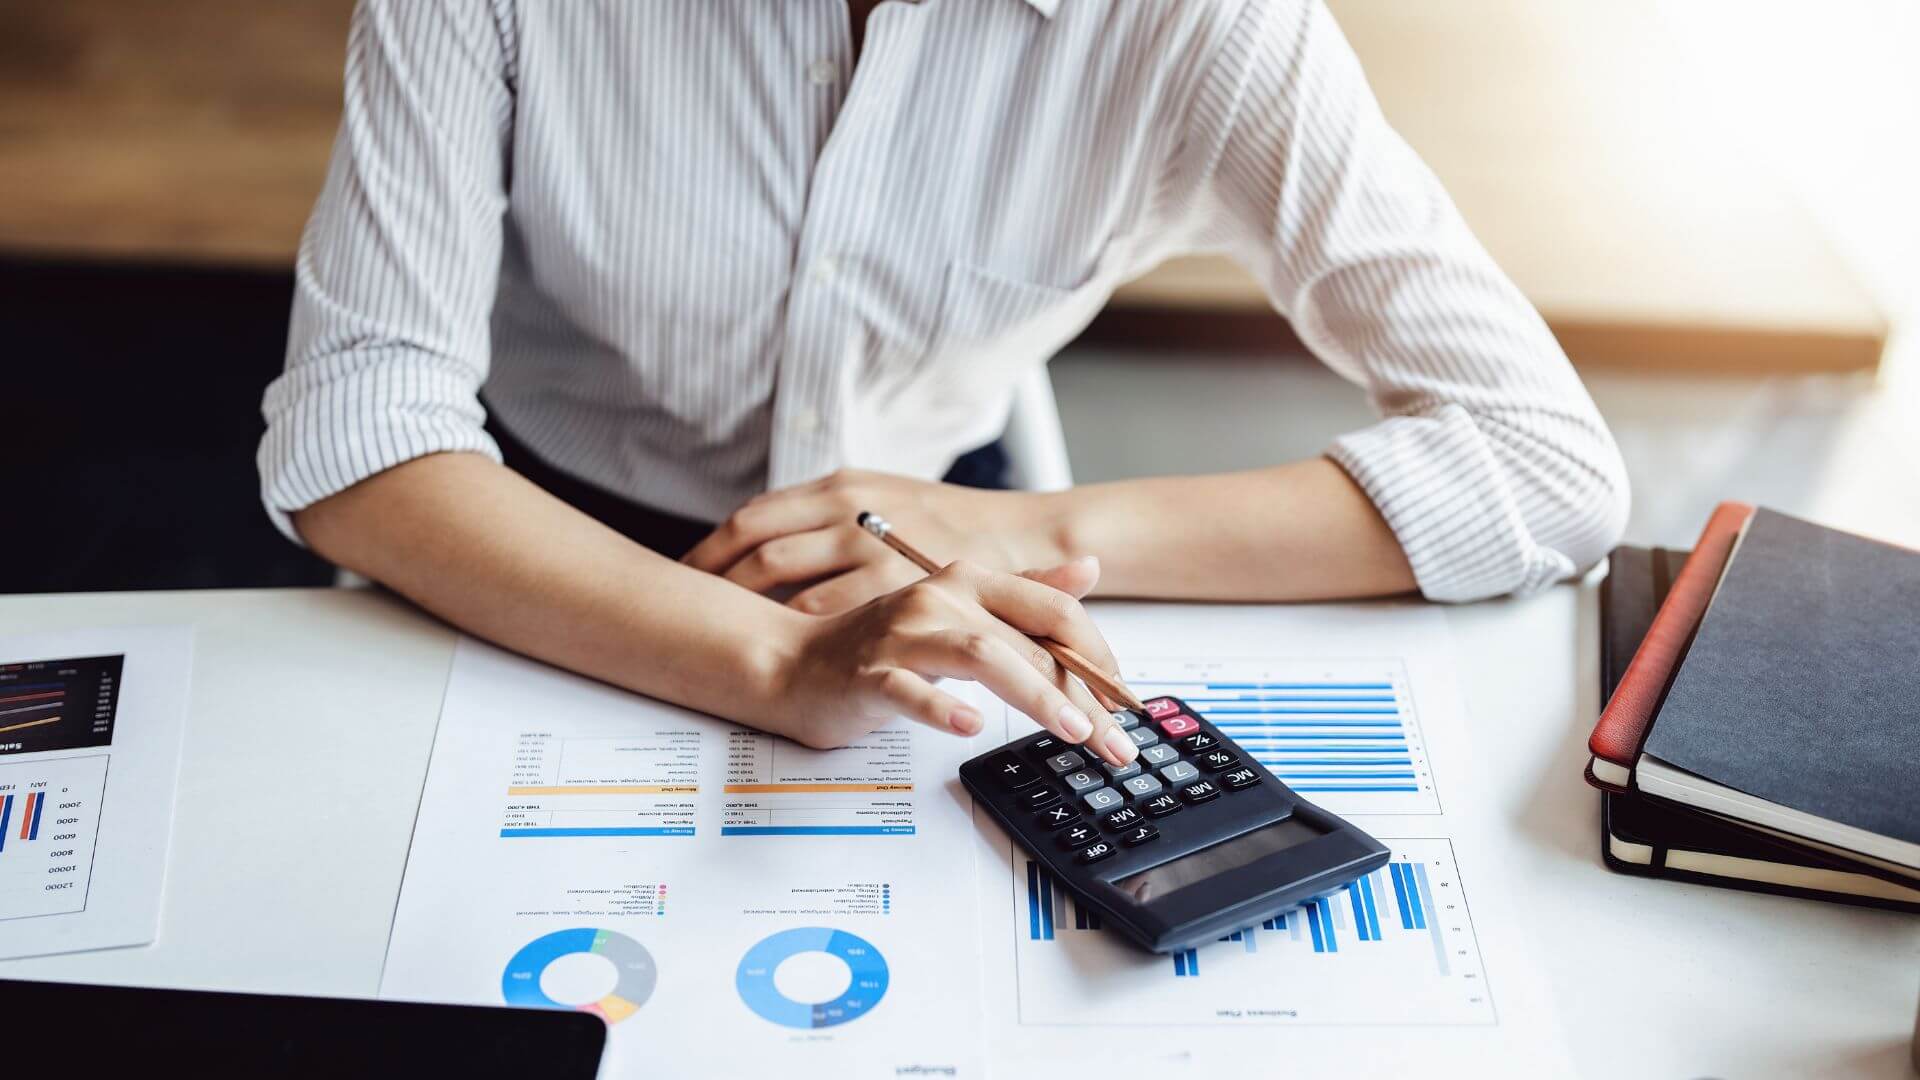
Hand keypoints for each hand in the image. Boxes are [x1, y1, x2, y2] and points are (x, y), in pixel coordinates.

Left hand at [683, 469, 1064, 614]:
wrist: (1024, 535)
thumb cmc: (954, 525)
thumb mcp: (886, 498)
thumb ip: (831, 514)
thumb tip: (772, 535)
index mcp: (841, 487)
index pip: (753, 516)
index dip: (710, 548)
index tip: (681, 572)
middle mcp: (848, 510)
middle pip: (755, 546)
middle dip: (711, 581)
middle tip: (684, 611)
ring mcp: (868, 546)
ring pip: (782, 578)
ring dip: (743, 608)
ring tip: (716, 636)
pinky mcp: (890, 584)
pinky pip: (825, 611)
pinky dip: (792, 630)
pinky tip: (777, 652)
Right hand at [756, 558, 1138, 766]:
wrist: (792, 662)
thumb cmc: (881, 644)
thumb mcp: (960, 611)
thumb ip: (1025, 593)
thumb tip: (1090, 569)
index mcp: (969, 581)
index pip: (1054, 610)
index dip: (1098, 656)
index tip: (1123, 702)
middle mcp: (940, 598)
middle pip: (1029, 643)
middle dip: (1082, 696)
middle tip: (1114, 741)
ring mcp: (903, 635)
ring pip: (982, 656)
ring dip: (1034, 695)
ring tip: (1070, 731)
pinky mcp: (868, 674)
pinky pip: (910, 690)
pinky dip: (942, 708)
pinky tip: (970, 728)